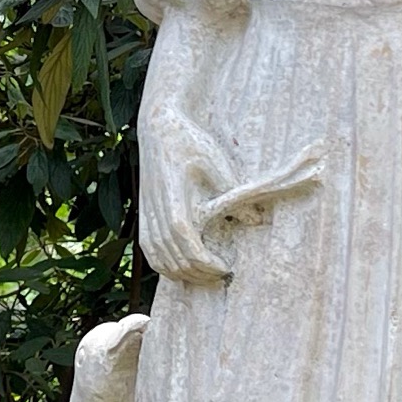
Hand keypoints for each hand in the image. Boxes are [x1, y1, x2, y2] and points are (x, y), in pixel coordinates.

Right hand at [140, 111, 233, 285]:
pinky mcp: (143, 216)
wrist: (159, 128)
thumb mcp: (217, 163)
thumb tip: (258, 220)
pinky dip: (164, 266)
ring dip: (183, 273)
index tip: (226, 267)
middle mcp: (156, 214)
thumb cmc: (188, 142)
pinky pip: (149, 252)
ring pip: (160, 260)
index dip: (205, 263)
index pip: (188, 245)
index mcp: (173, 202)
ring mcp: (146, 216)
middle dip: (199, 273)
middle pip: (175, 258)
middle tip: (223, 273)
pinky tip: (183, 268)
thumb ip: (234, 194)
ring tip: (206, 274)